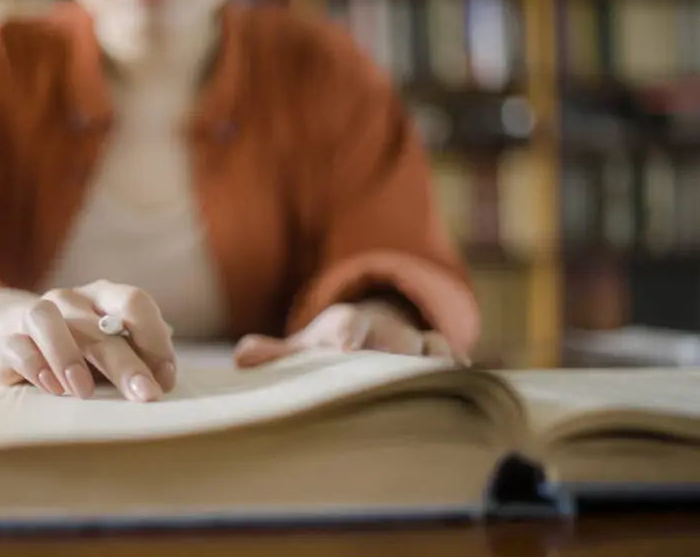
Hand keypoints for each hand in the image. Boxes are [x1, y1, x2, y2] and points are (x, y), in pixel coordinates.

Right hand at [0, 280, 176, 401]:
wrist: (9, 336)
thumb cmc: (75, 348)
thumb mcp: (107, 348)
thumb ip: (133, 356)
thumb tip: (163, 379)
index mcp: (104, 296)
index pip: (135, 302)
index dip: (154, 339)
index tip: (165, 380)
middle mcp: (70, 299)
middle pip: (99, 325)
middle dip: (126, 363)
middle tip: (144, 394)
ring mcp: (33, 314)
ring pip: (47, 319)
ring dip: (68, 356)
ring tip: (84, 392)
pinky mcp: (4, 339)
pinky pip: (17, 346)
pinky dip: (35, 366)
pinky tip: (52, 388)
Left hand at [233, 301, 469, 368]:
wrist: (367, 329)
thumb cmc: (328, 348)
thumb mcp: (302, 350)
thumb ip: (274, 354)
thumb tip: (241, 358)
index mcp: (344, 325)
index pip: (346, 324)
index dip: (347, 335)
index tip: (345, 348)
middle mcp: (381, 328)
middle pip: (394, 336)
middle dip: (396, 353)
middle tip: (396, 375)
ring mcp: (410, 338)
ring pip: (427, 345)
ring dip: (431, 362)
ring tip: (435, 380)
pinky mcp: (435, 350)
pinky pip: (451, 353)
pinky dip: (457, 365)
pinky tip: (463, 379)